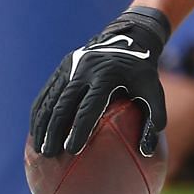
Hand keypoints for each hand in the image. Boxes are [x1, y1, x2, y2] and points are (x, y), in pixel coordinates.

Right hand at [30, 7, 171, 156]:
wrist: (129, 38)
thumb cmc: (142, 72)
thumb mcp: (155, 91)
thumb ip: (155, 118)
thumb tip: (147, 152)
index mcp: (106, 75)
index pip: (89, 106)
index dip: (79, 129)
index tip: (72, 150)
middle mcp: (84, 69)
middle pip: (63, 105)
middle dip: (54, 131)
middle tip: (49, 155)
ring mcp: (70, 67)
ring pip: (49, 99)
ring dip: (42, 125)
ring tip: (38, 150)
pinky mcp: (62, 68)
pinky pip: (46, 94)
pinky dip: (39, 113)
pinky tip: (37, 133)